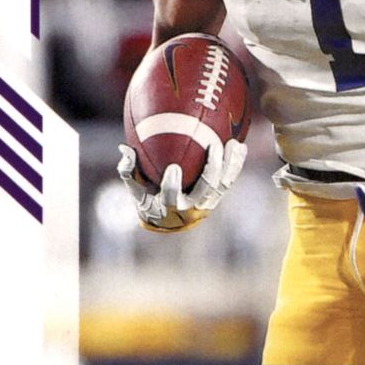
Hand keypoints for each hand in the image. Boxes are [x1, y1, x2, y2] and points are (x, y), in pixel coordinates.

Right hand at [117, 138, 247, 232]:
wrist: (169, 221)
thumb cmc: (148, 199)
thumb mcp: (135, 189)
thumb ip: (128, 170)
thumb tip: (124, 148)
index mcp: (168, 208)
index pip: (170, 198)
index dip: (172, 185)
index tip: (173, 167)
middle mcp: (191, 209)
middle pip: (205, 189)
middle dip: (211, 168)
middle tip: (214, 146)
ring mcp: (207, 204)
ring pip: (222, 184)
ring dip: (230, 164)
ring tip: (235, 144)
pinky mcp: (216, 198)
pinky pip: (228, 181)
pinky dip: (235, 164)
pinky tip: (240, 146)